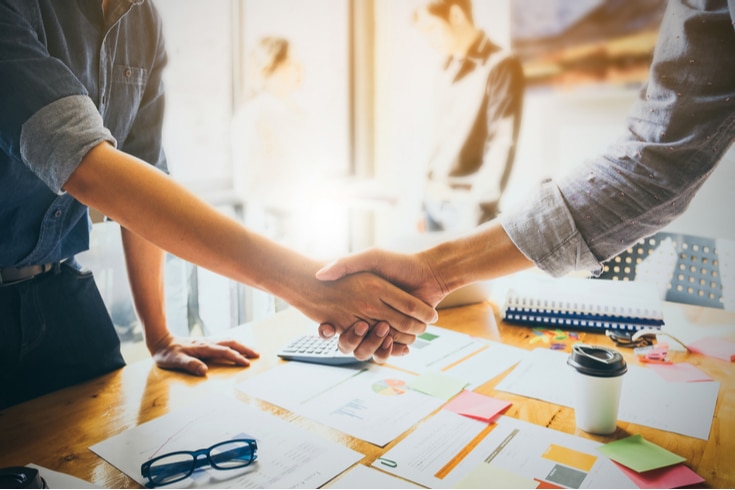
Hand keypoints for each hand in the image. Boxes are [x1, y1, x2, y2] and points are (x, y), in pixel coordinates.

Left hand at [149, 334, 259, 375]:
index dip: (236, 357)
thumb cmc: (166, 353)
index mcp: (203, 348)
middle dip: (245, 349)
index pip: (224, 351)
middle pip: (231, 343)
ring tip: (252, 351)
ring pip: (228, 341)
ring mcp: (207, 342)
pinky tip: (236, 348)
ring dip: (241, 345)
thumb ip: (189, 365)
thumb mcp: (175, 361)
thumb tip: (204, 371)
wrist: (160, 341)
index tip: (247, 363)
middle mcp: (207, 343)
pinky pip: (224, 342)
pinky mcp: (205, 343)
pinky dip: (234, 344)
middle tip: (257, 355)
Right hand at [315, 249, 448, 356]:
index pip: (334, 323)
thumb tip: (321, 275)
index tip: (328, 326)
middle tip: (362, 326)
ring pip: (367, 350)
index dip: (328, 329)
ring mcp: (383, 328)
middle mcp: (368, 317)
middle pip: (350, 342)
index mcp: (357, 302)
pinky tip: (393, 343)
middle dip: (353, 339)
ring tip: (382, 332)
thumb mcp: (370, 257)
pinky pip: (388, 350)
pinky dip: (390, 351)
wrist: (430, 273)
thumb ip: (345, 264)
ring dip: (372, 346)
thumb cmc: (398, 263)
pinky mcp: (399, 335)